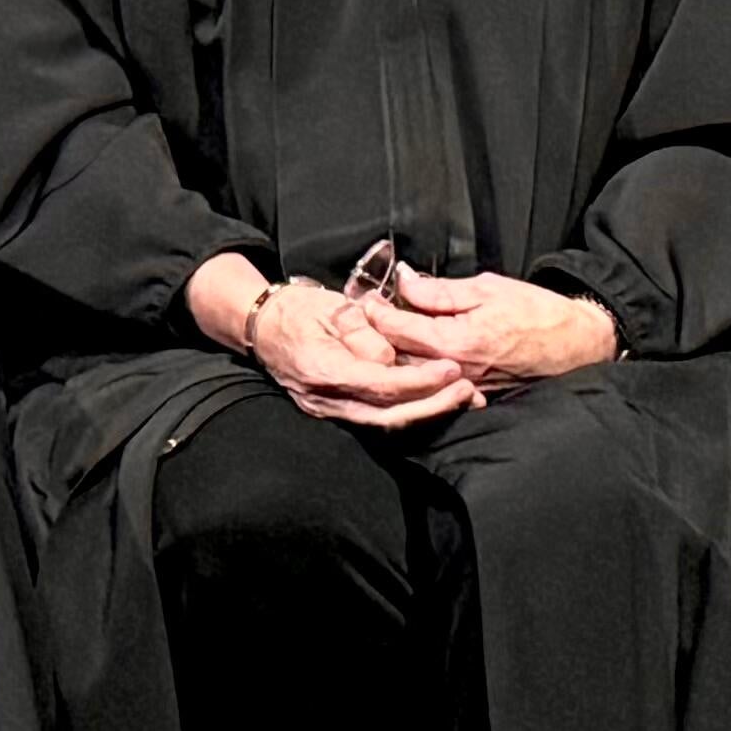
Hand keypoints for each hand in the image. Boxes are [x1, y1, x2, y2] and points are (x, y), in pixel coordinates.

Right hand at [186, 253, 480, 429]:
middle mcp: (326, 398)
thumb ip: (362, 333)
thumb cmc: (298, 310)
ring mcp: (329, 410)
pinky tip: (435, 403)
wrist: (263, 325)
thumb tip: (389, 357)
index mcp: (323, 368)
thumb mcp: (332, 308)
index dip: (419, 380)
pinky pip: (377, 418)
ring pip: (385, 423)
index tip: (451, 369)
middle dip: (432, 405)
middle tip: (466, 390)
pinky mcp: (336, 411)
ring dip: (426, 412)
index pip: (380, 384)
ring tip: (461, 397)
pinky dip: (409, 412)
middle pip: (387, 415)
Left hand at [365, 265, 618, 397]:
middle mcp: (454, 371)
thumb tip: (405, 282)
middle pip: (397, 358)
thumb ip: (440, 290)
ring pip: (412, 375)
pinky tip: (408, 357)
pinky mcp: (473, 397)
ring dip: (391, 356)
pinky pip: (433, 386)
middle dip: (375, 337)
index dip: (376, 313)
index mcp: (456, 341)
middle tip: (361, 317)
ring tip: (378, 336)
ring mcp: (463, 388)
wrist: (577, 344)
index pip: (399, 329)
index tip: (365, 299)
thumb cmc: (537, 312)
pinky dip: (416, 371)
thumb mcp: (487, 288)